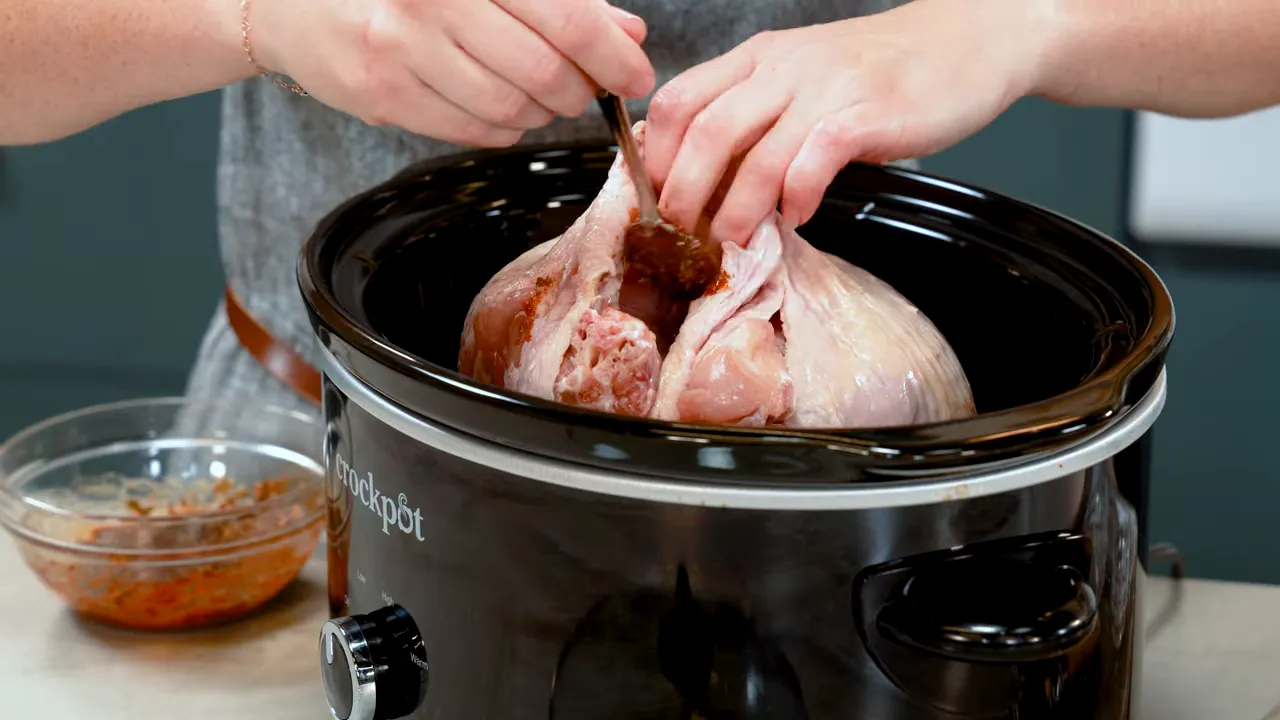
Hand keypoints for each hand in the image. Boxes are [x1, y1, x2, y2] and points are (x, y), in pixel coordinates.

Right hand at [250, 0, 654, 146]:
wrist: (298, 0)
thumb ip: (559, 1)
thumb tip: (627, 34)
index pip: (567, 19)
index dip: (613, 57)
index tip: (635, 75)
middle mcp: (433, 1)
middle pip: (545, 73)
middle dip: (580, 92)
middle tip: (584, 90)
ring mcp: (403, 50)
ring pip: (513, 109)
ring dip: (543, 112)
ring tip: (540, 96)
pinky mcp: (384, 95)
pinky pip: (475, 131)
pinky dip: (505, 127)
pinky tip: (502, 108)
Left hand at [643, 0, 1042, 244]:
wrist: (964, 40)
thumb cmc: (878, 70)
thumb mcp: (801, 77)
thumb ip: (756, 115)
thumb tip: (705, 178)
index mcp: (757, 57)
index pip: (680, 100)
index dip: (657, 156)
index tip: (655, 199)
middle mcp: (784, 67)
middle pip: (706, 131)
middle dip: (684, 192)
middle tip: (681, 234)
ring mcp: (826, 88)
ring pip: (755, 155)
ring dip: (734, 209)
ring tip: (730, 240)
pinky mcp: (868, 114)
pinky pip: (814, 162)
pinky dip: (796, 198)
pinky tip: (795, 218)